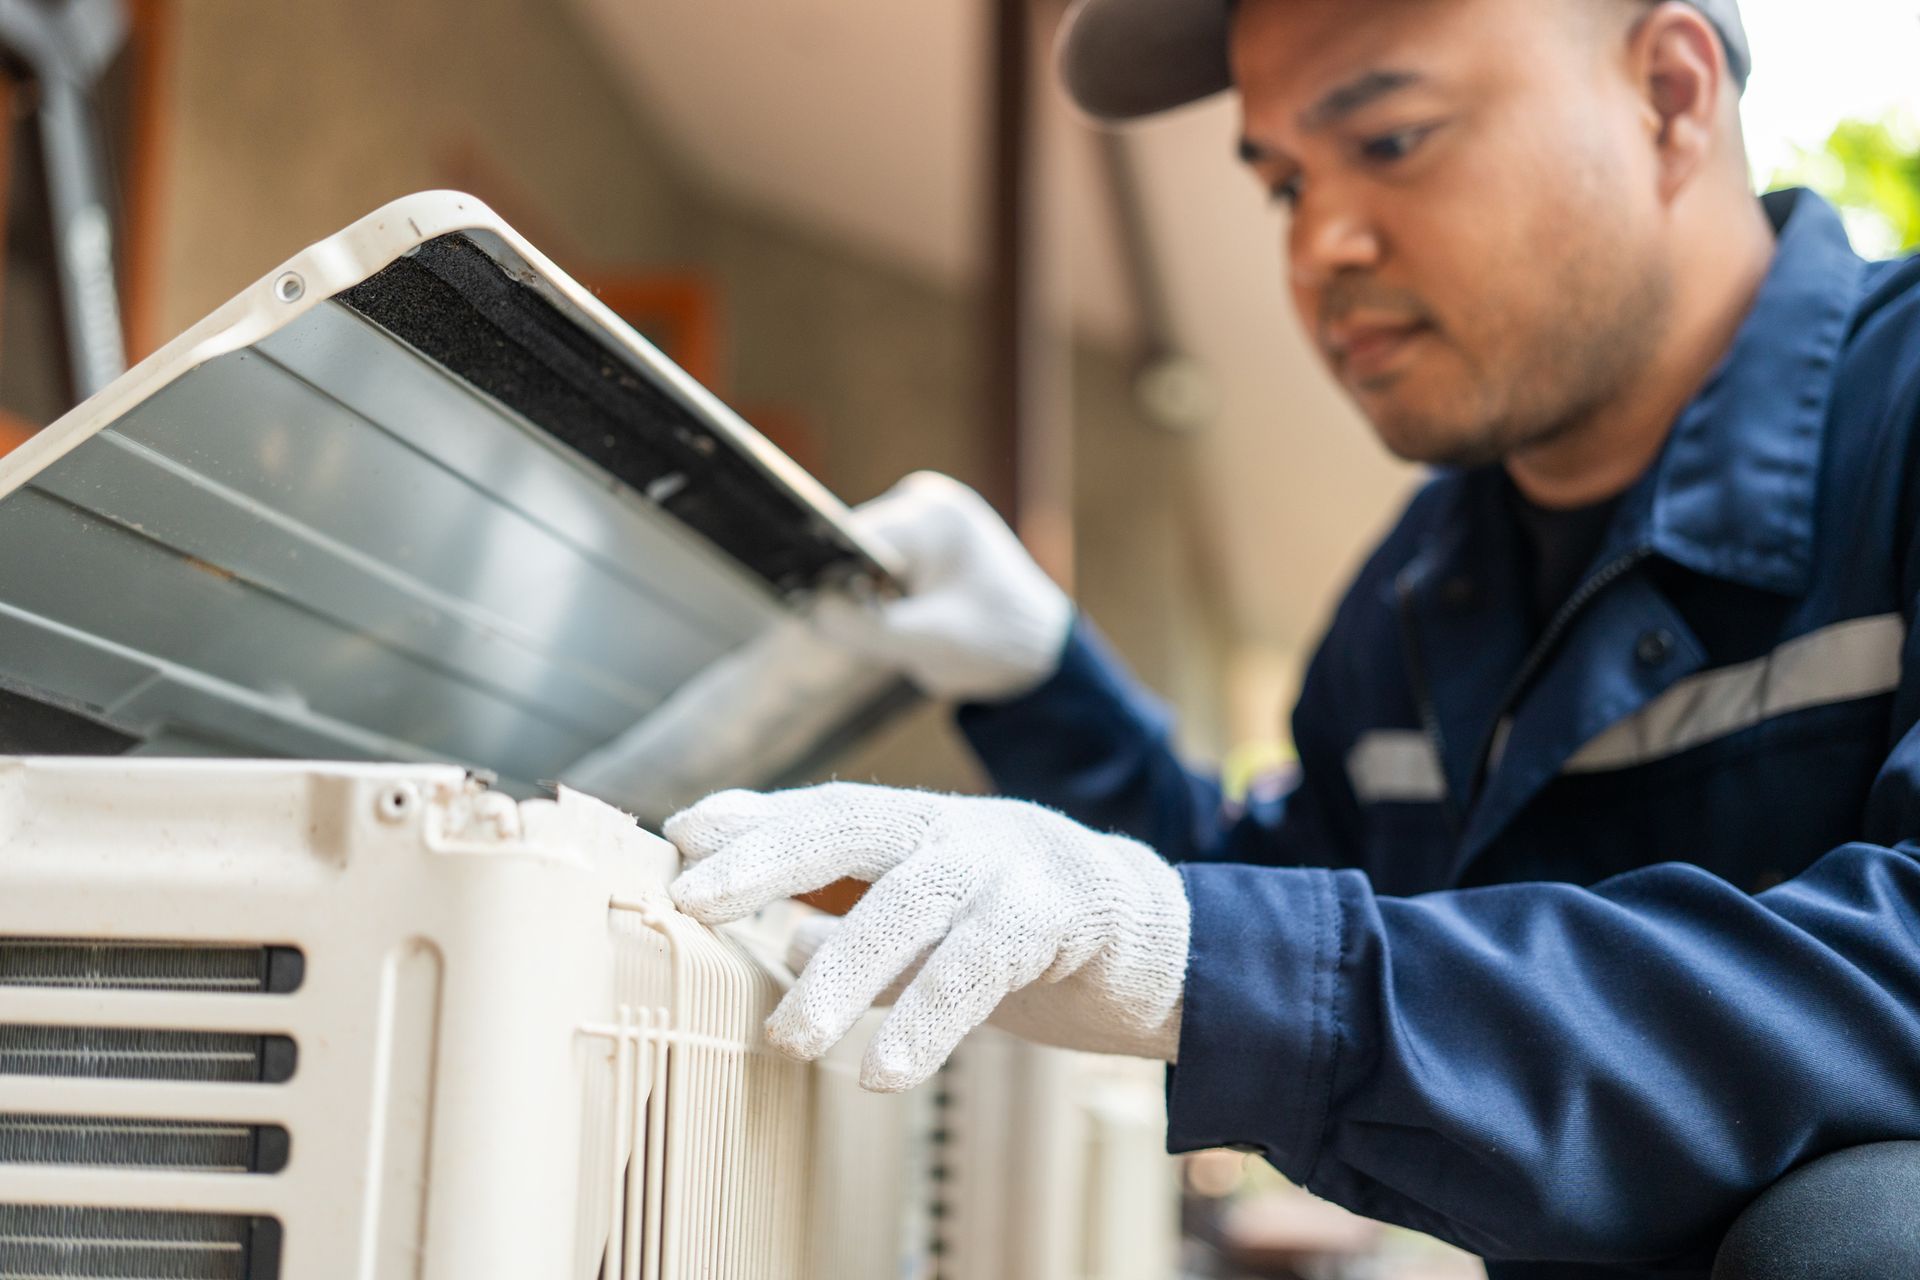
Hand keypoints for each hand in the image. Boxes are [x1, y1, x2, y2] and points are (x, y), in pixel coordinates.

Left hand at [666, 783, 1189, 1091]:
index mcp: (926, 827)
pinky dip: (927, 1019)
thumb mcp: (943, 925)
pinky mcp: (1061, 916)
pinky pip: (980, 966)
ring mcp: (1012, 863)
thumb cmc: (1042, 936)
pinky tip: (884, 1073)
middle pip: (851, 825)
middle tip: (693, 901)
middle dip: (766, 858)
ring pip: (910, 903)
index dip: (753, 818)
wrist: (1175, 948)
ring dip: (841, 971)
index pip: (827, 810)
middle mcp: (961, 829)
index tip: (678, 835)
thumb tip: (786, 938)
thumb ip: (870, 924)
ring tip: (789, 1037)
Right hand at [815, 472, 1072, 702]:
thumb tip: (811, 607)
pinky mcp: (918, 537)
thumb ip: (865, 626)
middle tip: (893, 631)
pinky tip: (915, 614)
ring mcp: (921, 515)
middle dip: (855, 594)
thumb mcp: (929, 644)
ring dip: (870, 598)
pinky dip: (882, 596)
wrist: (1039, 649)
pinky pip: (875, 565)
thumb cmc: (998, 643)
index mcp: (932, 515)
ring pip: (859, 560)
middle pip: (851, 549)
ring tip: (914, 622)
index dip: (831, 581)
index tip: (828, 618)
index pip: (852, 539)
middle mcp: (924, 500)